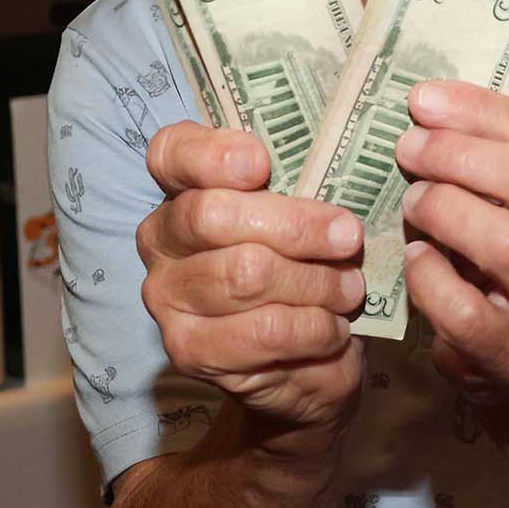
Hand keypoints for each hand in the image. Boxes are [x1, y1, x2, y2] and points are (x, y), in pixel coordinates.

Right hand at [136, 123, 365, 438]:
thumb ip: (303, 183)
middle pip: (213, 216)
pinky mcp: (189, 349)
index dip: (211, 154)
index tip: (262, 164)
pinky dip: (312, 327)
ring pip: (244, 275)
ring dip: (314, 282)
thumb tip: (338, 174)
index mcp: (181, 185)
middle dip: (294, 226)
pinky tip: (333, 327)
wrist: (306, 355)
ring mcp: (166, 297)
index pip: (172, 152)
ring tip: (348, 289)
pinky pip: (262, 330)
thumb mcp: (306, 212)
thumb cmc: (305, 261)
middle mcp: (160, 237)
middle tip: (349, 237)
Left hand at [394, 81, 508, 406]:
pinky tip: (415, 256)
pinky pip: (466, 309)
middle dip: (458, 155)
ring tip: (413, 201)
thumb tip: (430, 103)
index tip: (423, 101)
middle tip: (410, 148)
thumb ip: (494, 152)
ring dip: (445, 210)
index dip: (478, 112)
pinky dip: (429, 277)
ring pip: (508, 244)